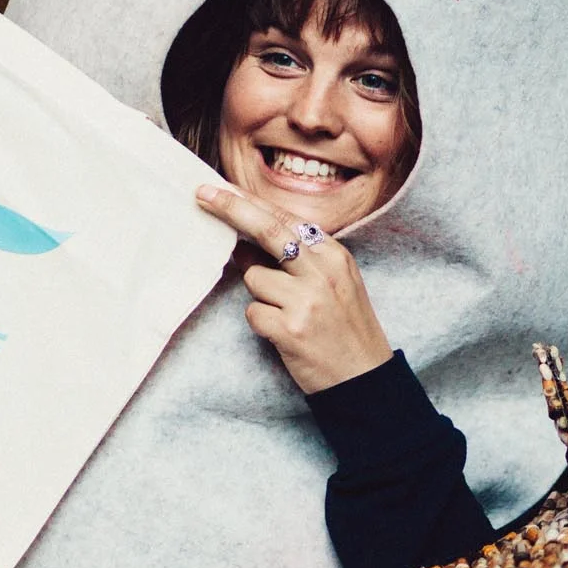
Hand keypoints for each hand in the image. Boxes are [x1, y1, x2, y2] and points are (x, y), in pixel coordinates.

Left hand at [195, 182, 393, 393]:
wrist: (366, 380)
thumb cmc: (347, 330)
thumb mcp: (336, 283)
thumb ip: (300, 259)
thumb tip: (246, 243)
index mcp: (335, 256)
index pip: (285, 218)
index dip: (249, 201)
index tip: (220, 188)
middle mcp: (322, 272)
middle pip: (266, 229)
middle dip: (230, 208)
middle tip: (201, 193)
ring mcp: (307, 300)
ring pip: (253, 278)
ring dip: (260, 295)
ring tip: (287, 316)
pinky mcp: (291, 330)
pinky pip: (253, 313)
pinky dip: (262, 324)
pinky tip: (285, 335)